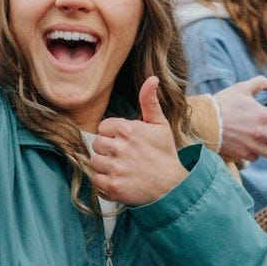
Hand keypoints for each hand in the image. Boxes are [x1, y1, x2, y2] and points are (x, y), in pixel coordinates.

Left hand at [91, 77, 186, 206]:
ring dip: (104, 165)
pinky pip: (96, 180)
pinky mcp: (113, 186)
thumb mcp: (160, 124)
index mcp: (128, 129)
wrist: (172, 185)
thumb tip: (152, 78)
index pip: (103, 127)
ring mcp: (115, 168)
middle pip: (96, 144)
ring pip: (94, 162)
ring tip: (119, 168)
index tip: (123, 141)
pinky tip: (118, 179)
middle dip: (107, 149)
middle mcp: (119, 147)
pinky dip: (104, 181)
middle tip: (122, 155)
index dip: (112, 134)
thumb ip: (150, 101)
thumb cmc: (165, 153)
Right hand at [215, 77, 266, 162]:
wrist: (203, 122)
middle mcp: (261, 133)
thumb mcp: (242, 88)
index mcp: (263, 115)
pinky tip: (246, 143)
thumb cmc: (223, 103)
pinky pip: (255, 157)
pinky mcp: (243, 155)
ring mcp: (252, 146)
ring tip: (259, 138)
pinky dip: (253, 152)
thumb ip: (261, 83)